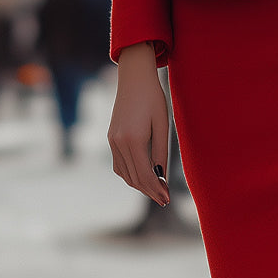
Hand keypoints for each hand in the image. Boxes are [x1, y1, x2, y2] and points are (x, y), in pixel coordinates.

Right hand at [108, 42, 170, 205]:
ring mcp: (112, 141)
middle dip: (149, 191)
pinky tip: (142, 175)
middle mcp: (118, 143)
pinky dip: (130, 174)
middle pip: (134, 178)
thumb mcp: (162, 124)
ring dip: (139, 185)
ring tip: (155, 189)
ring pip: (124, 174)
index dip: (157, 190)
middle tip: (164, 199)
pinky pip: (118, 165)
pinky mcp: (111, 138)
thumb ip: (161, 152)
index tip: (167, 199)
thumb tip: (161, 177)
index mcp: (133, 140)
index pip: (145, 176)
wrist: (134, 78)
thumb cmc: (153, 98)